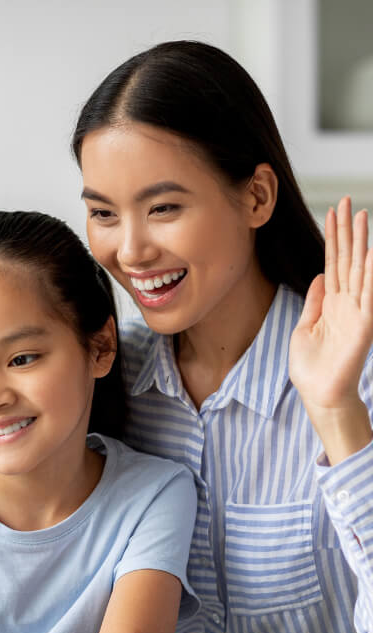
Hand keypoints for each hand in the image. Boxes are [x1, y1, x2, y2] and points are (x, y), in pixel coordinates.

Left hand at [289, 197, 372, 461]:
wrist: (319, 393)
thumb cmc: (311, 366)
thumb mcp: (305, 326)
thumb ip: (315, 300)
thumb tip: (319, 275)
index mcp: (331, 303)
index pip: (333, 263)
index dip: (332, 238)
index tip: (332, 212)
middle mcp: (346, 302)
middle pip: (347, 258)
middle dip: (346, 230)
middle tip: (347, 200)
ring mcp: (357, 311)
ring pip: (358, 269)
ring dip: (360, 242)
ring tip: (361, 214)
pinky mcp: (363, 325)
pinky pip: (368, 295)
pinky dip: (369, 274)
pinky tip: (369, 254)